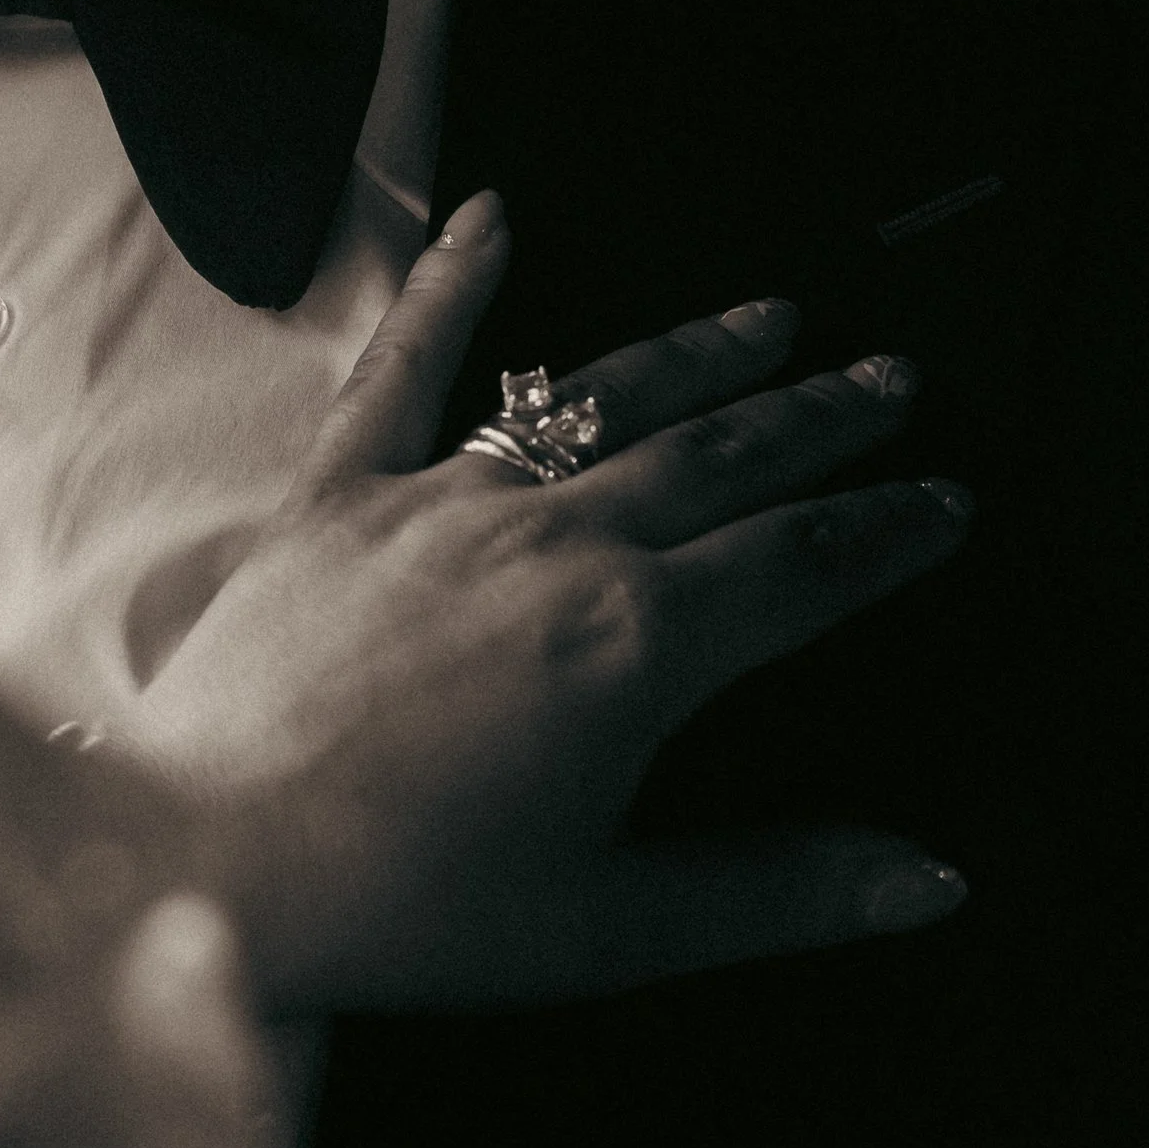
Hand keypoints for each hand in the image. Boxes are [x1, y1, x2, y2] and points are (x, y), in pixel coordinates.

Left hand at [128, 190, 971, 1012]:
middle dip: (822, 421)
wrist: (202, 862)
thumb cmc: (398, 906)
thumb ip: (783, 894)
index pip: (804, 564)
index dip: (889, 531)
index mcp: (637, 645)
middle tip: (892, 386)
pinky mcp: (338, 496)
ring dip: (701, 353)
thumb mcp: (612, 930)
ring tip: (775, 319)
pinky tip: (494, 217)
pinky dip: (453, 287)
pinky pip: (406, 368)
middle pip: (724, 458)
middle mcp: (555, 545)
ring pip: (603, 398)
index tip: (946, 500)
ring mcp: (443, 503)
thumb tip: (928, 880)